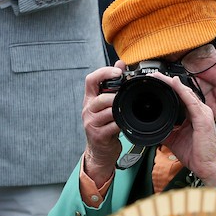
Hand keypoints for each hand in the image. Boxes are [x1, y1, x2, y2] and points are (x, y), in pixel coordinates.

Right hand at [81, 64, 126, 183]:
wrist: (100, 151)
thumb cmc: (104, 126)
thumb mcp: (106, 105)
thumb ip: (113, 85)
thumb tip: (120, 63)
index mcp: (90, 99)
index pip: (91, 80)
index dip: (104, 72)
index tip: (118, 71)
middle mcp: (88, 110)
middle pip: (101, 97)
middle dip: (116, 96)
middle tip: (127, 97)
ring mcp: (91, 123)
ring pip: (107, 111)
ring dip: (120, 110)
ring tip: (127, 111)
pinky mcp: (98, 135)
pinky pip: (113, 125)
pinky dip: (122, 123)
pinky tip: (126, 123)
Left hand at [155, 74, 215, 185]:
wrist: (209, 168)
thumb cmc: (197, 155)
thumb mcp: (176, 140)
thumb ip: (167, 131)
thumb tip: (154, 127)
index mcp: (195, 115)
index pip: (182, 97)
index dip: (170, 88)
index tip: (156, 82)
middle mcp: (201, 111)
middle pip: (183, 92)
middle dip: (168, 82)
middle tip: (154, 75)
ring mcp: (204, 113)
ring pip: (186, 93)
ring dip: (172, 83)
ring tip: (159, 76)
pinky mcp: (203, 119)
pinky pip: (191, 101)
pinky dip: (181, 91)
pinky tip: (174, 83)